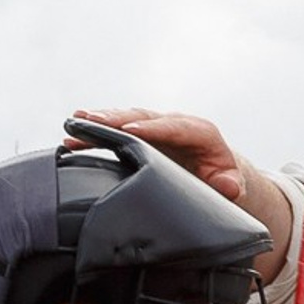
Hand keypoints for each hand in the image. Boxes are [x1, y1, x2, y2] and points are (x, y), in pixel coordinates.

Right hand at [76, 108, 293, 281]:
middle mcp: (174, 125)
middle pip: (143, 118)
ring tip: (75, 122)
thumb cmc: (224, 179)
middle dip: (117, 118)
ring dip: (100, 122)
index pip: (174, 127)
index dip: (152, 129)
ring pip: (125, 121)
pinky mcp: (140, 139)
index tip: (131, 132)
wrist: (218, 176)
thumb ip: (231, 184)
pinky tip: (71, 138)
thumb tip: (228, 185)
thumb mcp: (232, 183)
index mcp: (200, 133)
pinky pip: (115, 135)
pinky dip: (95, 136)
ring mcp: (155, 131)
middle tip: (92, 119)